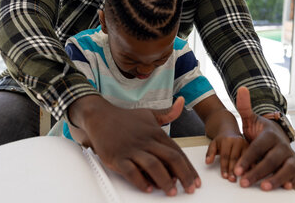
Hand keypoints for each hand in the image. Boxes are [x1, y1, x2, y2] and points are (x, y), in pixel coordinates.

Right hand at [68, 96, 200, 195]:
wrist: (100, 116)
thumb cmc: (125, 118)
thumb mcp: (149, 113)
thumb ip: (168, 113)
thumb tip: (181, 102)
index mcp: (155, 133)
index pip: (177, 151)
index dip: (189, 167)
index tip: (195, 179)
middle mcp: (146, 141)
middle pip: (170, 158)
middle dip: (183, 175)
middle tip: (189, 188)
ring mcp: (131, 149)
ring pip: (153, 165)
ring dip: (164, 180)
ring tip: (171, 191)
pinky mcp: (117, 157)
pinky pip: (131, 171)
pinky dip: (140, 181)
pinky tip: (148, 188)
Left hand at [205, 133, 247, 181]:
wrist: (229, 131)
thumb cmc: (221, 140)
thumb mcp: (213, 144)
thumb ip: (210, 153)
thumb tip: (208, 162)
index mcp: (227, 140)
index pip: (225, 156)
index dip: (224, 167)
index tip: (224, 176)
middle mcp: (238, 141)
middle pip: (235, 158)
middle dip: (233, 170)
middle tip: (232, 179)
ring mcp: (245, 144)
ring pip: (244, 158)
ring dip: (243, 169)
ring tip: (241, 179)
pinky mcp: (251, 147)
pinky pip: (251, 158)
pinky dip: (250, 166)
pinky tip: (249, 173)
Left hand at [234, 87, 294, 189]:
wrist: (275, 136)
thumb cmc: (260, 132)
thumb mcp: (250, 119)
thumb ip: (244, 107)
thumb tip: (241, 89)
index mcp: (270, 135)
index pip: (258, 147)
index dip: (247, 158)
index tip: (236, 169)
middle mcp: (282, 145)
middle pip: (271, 160)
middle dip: (258, 172)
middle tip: (244, 182)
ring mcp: (290, 156)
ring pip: (287, 168)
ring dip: (277, 178)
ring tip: (264, 187)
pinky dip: (293, 180)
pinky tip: (286, 187)